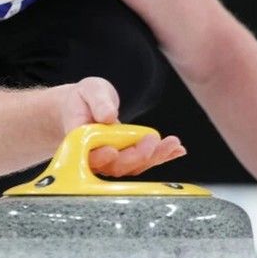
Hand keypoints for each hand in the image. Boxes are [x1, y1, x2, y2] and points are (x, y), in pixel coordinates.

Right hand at [57, 77, 186, 176]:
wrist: (84, 106)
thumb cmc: (83, 99)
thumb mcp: (89, 91)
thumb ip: (98, 102)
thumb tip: (108, 116)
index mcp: (79, 141)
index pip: (89, 155)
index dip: (102, 157)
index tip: (114, 149)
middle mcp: (94, 156)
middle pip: (115, 165)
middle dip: (137, 156)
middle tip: (153, 140)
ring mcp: (111, 160)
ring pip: (132, 166)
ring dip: (154, 157)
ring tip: (173, 145)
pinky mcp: (125, 158)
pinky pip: (142, 161)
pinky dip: (160, 156)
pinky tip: (177, 151)